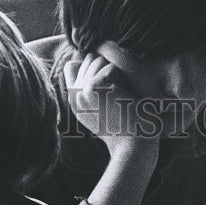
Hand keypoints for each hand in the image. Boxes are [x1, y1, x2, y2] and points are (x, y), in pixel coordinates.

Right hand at [63, 53, 158, 167]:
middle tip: (119, 96)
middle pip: (88, 59)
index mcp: (75, 102)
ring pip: (98, 60)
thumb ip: (91, 88)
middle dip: (108, 69)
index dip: (90, 66)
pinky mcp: (92, 87)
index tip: (108, 84)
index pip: (71, 66)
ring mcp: (81, 91)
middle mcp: (74, 96)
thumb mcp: (104, 109)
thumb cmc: (127, 128)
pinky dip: (123, 79)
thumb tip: (84, 59)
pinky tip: (124, 97)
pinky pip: (110, 67)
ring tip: (121, 97)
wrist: (134, 145)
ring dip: (116, 73)